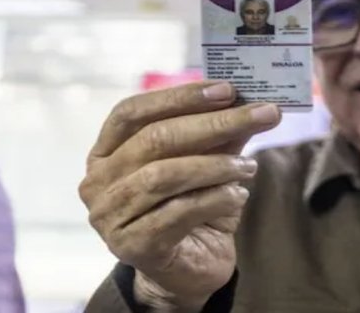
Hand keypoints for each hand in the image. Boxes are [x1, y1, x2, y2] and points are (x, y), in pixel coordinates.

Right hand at [78, 81, 279, 307]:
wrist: (190, 270)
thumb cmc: (192, 209)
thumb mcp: (206, 164)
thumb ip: (218, 134)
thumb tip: (248, 99)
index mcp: (105, 153)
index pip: (132, 111)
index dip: (179, 96)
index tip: (226, 89)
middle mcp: (98, 182)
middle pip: (154, 139)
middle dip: (213, 124)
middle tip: (261, 115)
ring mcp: (109, 216)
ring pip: (165, 175)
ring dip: (217, 165)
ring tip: (250, 166)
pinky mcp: (133, 246)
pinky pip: (178, 211)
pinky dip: (215, 198)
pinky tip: (238, 195)